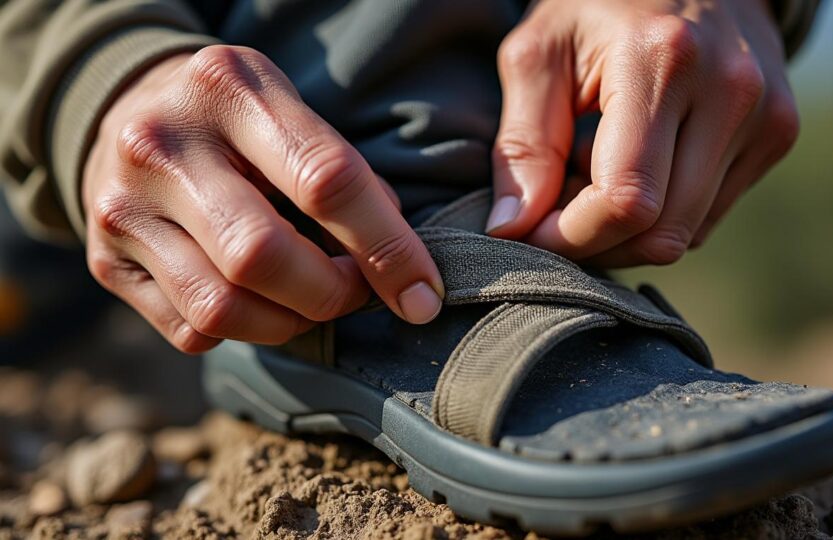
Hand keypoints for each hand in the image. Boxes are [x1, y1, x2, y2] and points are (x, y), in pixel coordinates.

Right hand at [84, 46, 443, 352]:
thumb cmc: (233, 117)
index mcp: (228, 91)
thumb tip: (398, 260)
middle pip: (262, 256)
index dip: (388, 248)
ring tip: (311, 300)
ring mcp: (124, 208)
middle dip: (331, 293)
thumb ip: (341, 172)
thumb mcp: (286, 109)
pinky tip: (256, 300)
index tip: (423, 292)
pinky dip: (243, 331)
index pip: (326, 181)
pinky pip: (192, 331)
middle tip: (355, 291)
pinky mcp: (106, 263)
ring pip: (222, 307)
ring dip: (290, 323)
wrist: (126, 111)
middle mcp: (162, 146)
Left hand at [488, 0, 799, 265]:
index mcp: (663, 60)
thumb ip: (523, 145)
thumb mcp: (539, 55)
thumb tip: (512, 229)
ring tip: (592, 176)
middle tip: (555, 209)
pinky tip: (634, 168)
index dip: (572, 236)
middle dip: (596, 242)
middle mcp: (730, 90)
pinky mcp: (777, 133)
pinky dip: (661, 213)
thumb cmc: (598, 6)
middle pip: (661, 232)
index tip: (531, 230)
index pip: (626, 200)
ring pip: (685, 233)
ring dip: (626, 231)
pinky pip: (707, 216)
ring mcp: (765, 114)